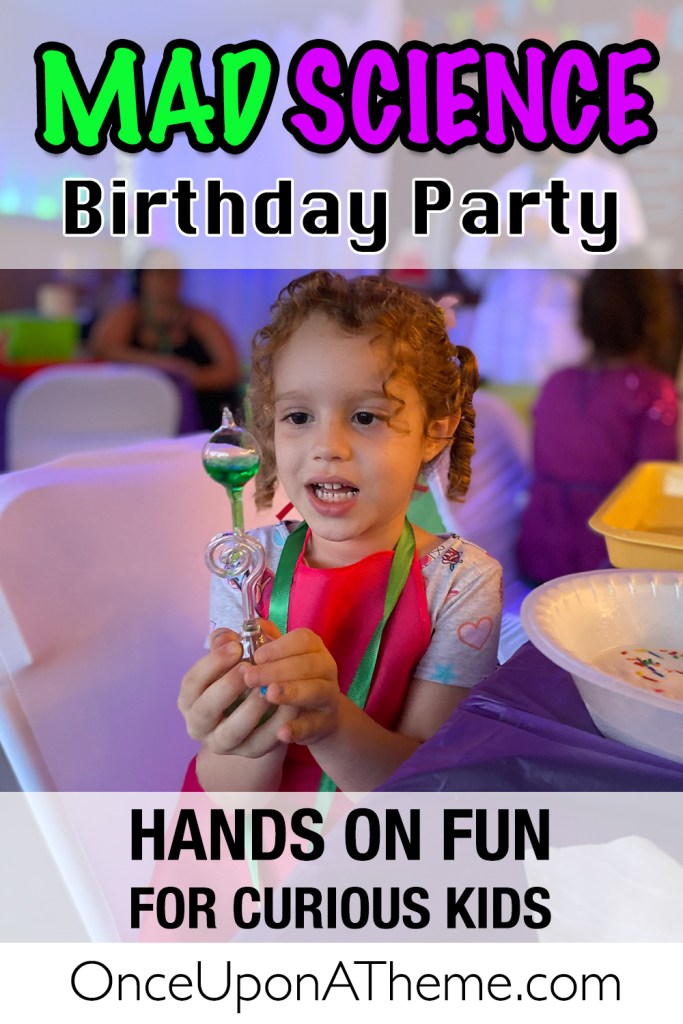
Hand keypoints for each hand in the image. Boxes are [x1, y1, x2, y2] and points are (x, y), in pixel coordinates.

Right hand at [178, 623, 297, 757]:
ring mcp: (223, 743)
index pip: (192, 683)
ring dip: (250, 709)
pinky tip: (291, 705)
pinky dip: (277, 724)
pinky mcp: (249, 752)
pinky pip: (262, 742)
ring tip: (269, 688)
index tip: (235, 646)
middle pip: (205, 710)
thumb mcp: (233, 659)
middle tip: (249, 668)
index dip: (211, 664)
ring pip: (231, 732)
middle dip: (227, 687)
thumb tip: (226, 635)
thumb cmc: (241, 678)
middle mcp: (199, 725)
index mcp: (190, 699)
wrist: (262, 713)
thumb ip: (227, 644)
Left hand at [243, 628, 340, 745]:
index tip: (256, 655)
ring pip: (316, 691)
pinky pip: (313, 725)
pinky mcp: (324, 722)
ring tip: (269, 694)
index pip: (303, 639)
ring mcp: (328, 696)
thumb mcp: (272, 659)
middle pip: (308, 664)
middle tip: (249, 677)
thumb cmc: (285, 678)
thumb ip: (249, 645)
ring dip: (292, 692)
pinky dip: (298, 728)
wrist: (314, 714)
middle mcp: (326, 668)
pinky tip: (280, 732)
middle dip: (277, 670)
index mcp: (313, 647)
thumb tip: (225, 636)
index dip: (280, 646)